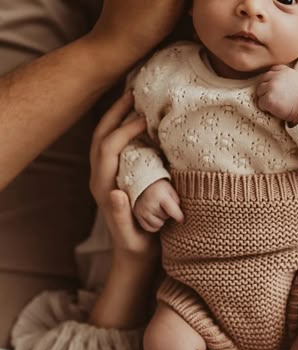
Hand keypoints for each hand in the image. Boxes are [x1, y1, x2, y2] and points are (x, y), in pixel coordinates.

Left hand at [89, 90, 157, 257]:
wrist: (134, 256)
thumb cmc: (139, 246)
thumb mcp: (131, 236)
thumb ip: (120, 216)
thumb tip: (114, 192)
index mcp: (104, 188)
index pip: (109, 149)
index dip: (125, 130)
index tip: (146, 118)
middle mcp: (100, 178)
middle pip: (100, 137)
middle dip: (115, 112)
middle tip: (134, 92)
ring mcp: (105, 176)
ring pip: (103, 138)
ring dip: (115, 116)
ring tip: (133, 97)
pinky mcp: (113, 175)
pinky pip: (112, 145)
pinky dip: (120, 127)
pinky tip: (136, 119)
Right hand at [134, 180, 184, 232]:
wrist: (142, 183)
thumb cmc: (160, 188)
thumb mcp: (171, 190)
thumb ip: (177, 203)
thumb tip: (180, 218)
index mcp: (160, 196)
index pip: (173, 211)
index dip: (179, 217)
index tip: (182, 221)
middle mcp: (150, 204)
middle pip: (165, 218)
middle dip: (168, 214)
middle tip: (164, 206)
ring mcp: (143, 211)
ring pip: (158, 225)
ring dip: (161, 220)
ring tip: (159, 211)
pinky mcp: (137, 215)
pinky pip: (149, 228)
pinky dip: (154, 225)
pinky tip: (154, 217)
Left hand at [256, 65, 297, 124]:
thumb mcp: (297, 78)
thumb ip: (285, 75)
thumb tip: (274, 77)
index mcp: (283, 70)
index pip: (269, 72)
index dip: (271, 82)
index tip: (278, 90)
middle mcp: (276, 76)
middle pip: (262, 81)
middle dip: (266, 90)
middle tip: (276, 98)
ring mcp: (272, 86)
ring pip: (259, 92)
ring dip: (265, 99)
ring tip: (276, 103)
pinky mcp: (269, 98)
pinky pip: (260, 103)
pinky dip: (265, 108)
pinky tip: (275, 109)